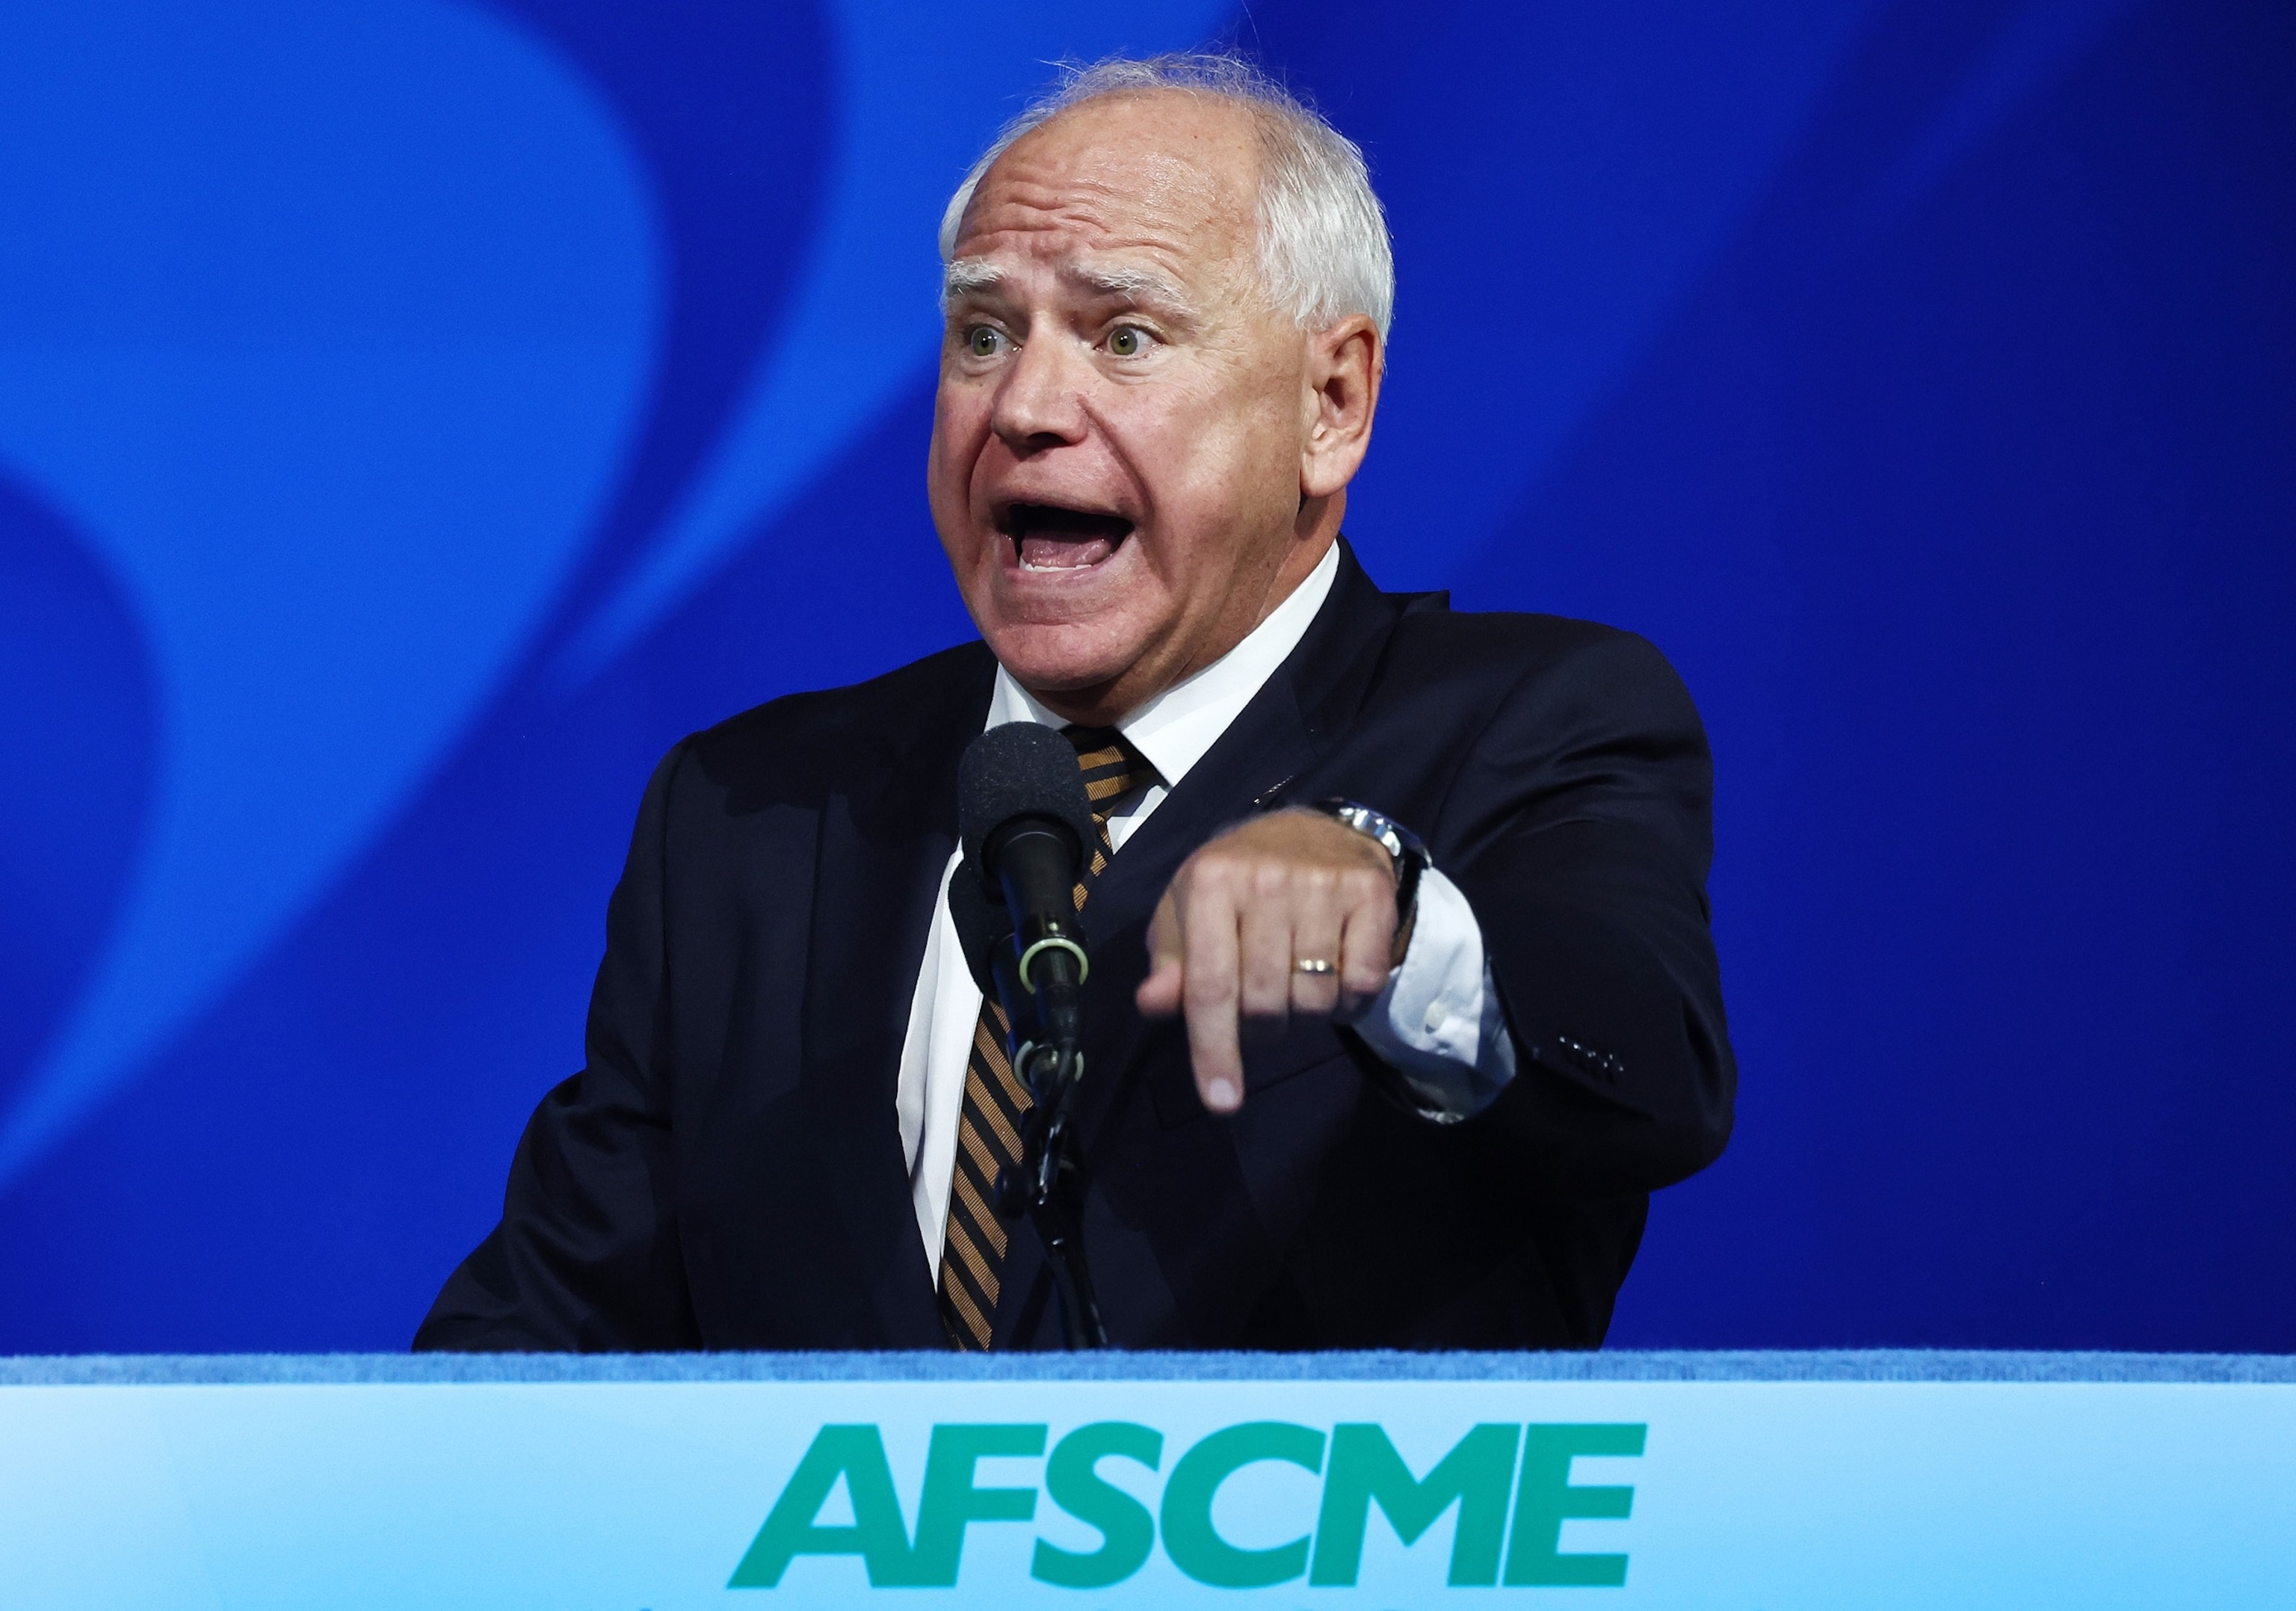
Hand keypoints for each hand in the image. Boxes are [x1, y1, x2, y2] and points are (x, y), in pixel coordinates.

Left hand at [1135, 808, 1400, 1114]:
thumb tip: (1154, 1004)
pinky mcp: (1370, 894)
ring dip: (1305, 1016)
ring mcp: (1322, 884)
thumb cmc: (1236, 888)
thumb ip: (1171, 965)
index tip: (1220, 1101)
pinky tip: (1335, 977)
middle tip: (1260, 1011)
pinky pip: (1363, 985)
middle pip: (1264, 1003)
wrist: (1313, 834)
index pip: (1210, 985)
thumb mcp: (1188, 916)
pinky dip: (1348, 1004)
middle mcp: (1266, 879)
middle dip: (1260, 1029)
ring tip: (1295, 987)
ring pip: (1315, 1000)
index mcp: (1210, 882)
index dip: (1214, 1049)